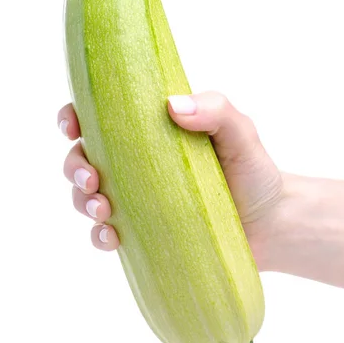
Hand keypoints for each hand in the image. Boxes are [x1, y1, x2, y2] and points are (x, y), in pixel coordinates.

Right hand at [58, 92, 283, 270]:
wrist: (271, 225)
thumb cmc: (253, 172)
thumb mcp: (240, 134)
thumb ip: (215, 110)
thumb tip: (173, 106)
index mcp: (149, 133)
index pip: (99, 118)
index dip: (73, 118)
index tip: (72, 126)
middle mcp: (135, 165)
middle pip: (81, 158)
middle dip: (75, 167)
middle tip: (93, 179)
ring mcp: (136, 201)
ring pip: (86, 197)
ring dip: (83, 202)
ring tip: (103, 210)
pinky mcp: (142, 235)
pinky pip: (105, 235)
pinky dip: (98, 236)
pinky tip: (112, 237)